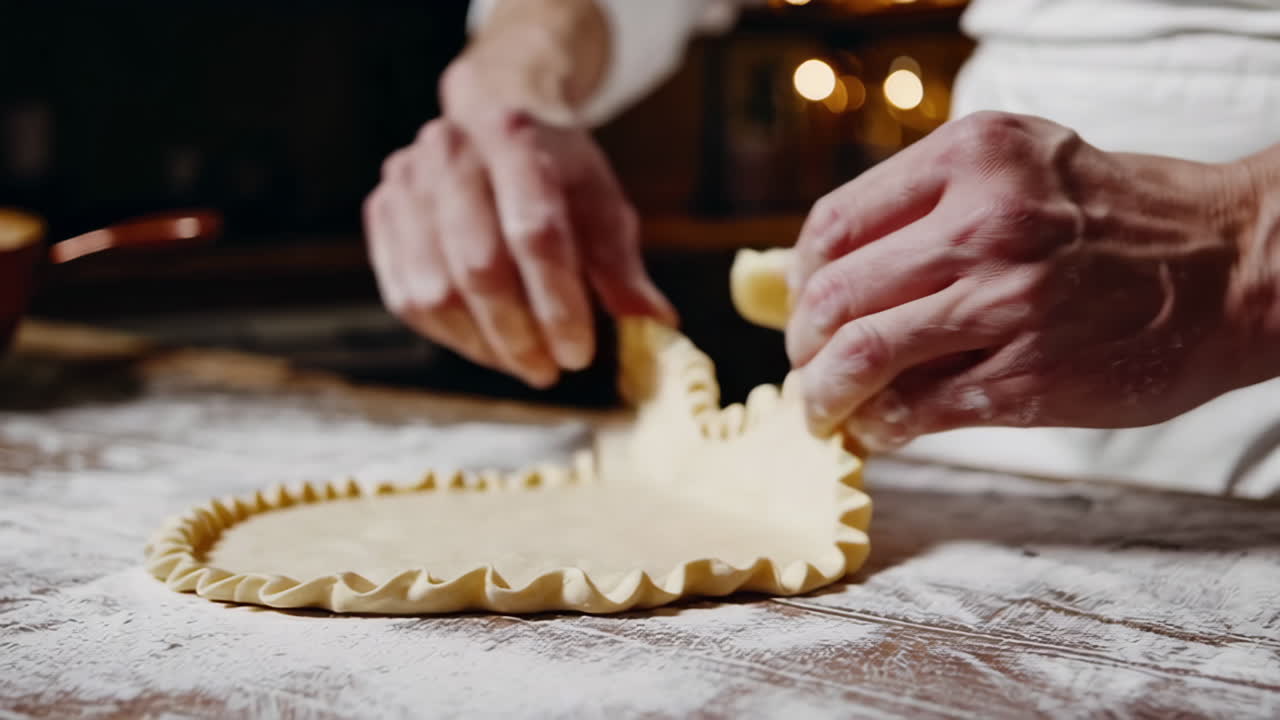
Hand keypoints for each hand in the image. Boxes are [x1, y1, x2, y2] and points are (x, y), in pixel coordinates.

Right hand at [364, 0, 674, 387]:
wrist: (490, 113)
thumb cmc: (555, 170)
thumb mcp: (600, 202)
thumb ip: (621, 266)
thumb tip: (653, 326)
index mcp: (515, 137)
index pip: (535, 233)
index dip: (558, 304)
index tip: (579, 353)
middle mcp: (451, 151)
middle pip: (480, 267)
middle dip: (520, 334)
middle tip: (551, 370)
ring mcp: (406, 181)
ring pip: (437, 292)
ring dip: (484, 345)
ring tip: (523, 362)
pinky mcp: (382, 212)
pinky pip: (407, 297)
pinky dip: (450, 335)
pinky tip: (486, 344)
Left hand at [787, 111, 1269, 449]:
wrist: (1234, 266)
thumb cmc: (1116, 218)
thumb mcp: (1020, 166)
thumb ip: (925, 207)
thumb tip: (820, 274)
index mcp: (972, 158)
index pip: (832, 227)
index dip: (798, 281)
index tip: (802, 308)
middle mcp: (985, 223)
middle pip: (833, 297)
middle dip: (803, 346)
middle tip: (807, 369)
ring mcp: (1008, 303)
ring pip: (861, 357)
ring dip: (825, 396)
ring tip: (825, 411)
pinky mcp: (1030, 376)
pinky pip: (916, 409)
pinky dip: (879, 426)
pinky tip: (880, 428)